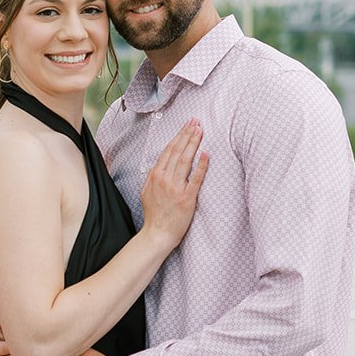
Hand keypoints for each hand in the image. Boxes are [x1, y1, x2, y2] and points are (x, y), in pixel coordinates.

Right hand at [139, 118, 208, 247]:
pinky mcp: (187, 198)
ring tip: (201, 131)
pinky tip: (206, 154)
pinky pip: (195, 179)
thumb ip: (155, 176)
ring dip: (194, 143)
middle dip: (187, 133)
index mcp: (155, 175)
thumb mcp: (148, 191)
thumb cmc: (155, 214)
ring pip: (186, 160)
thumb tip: (161, 164)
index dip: (179, 135)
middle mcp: (164, 179)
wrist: (157, 234)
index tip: (187, 125)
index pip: (169, 150)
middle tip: (196, 121)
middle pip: (177, 150)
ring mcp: (175, 188)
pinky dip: (201, 165)